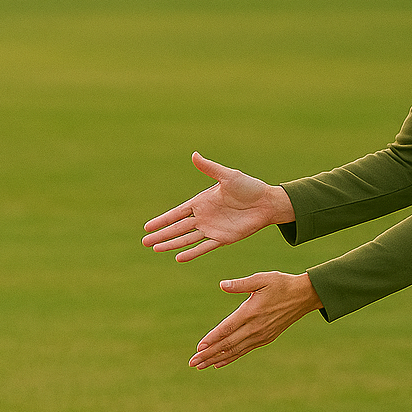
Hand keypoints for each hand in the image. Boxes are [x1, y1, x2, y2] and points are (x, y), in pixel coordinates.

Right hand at [142, 153, 292, 261]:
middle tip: (144, 242)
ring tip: (156, 249)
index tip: (147, 227)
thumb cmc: (249, 187)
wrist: (267, 203)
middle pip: (177, 228)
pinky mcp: (223, 239)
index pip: (176, 213)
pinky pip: (204, 247)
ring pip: (186, 239)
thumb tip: (194, 154)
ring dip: (172, 244)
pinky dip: (192, 252)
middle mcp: (203, 217)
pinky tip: (179, 257)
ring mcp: (212, 229)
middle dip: (161, 235)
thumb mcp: (228, 176)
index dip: (161, 220)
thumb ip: (210, 168)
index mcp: (201, 202)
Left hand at [190, 272, 322, 368]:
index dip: (212, 339)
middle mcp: (255, 327)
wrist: (304, 296)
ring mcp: (261, 335)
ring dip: (216, 359)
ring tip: (200, 366)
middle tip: (192, 363)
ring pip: (234, 350)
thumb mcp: (262, 279)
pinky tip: (218, 363)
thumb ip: (241, 284)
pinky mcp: (265, 338)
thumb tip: (223, 285)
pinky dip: (230, 357)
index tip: (198, 348)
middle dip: (208, 354)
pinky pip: (244, 351)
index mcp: (251, 312)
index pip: (227, 329)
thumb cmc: (281, 284)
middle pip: (227, 344)